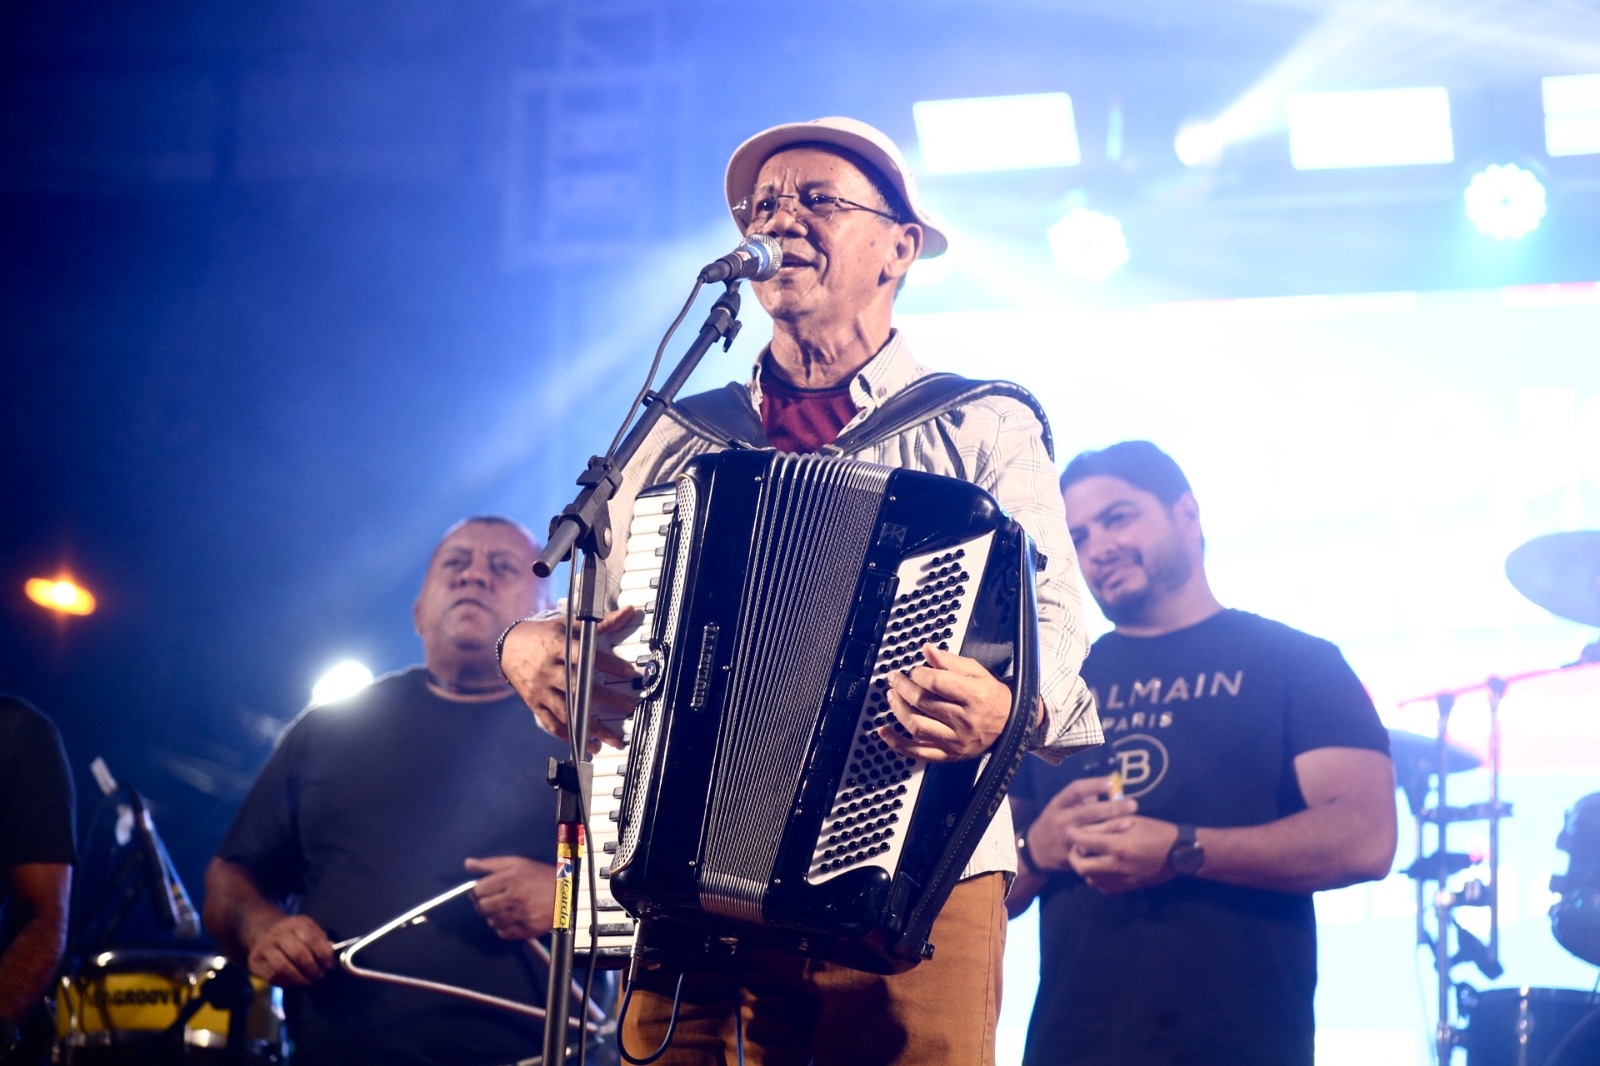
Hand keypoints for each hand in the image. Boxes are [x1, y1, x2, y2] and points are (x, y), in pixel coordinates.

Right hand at [245, 914, 334, 986]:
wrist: (263, 930)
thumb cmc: (293, 934)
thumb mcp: (308, 929)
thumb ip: (320, 939)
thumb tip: (332, 952)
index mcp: (296, 924)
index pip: (312, 939)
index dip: (324, 955)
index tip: (330, 966)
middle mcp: (278, 933)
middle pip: (299, 954)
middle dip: (313, 968)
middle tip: (319, 975)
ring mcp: (264, 947)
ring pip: (283, 967)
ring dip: (299, 978)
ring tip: (308, 981)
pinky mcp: (255, 961)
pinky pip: (272, 976)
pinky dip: (285, 982)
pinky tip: (292, 982)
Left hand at [465, 856, 556, 940]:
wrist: (566, 892)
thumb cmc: (540, 875)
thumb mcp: (517, 863)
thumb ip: (491, 864)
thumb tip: (468, 864)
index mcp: (511, 878)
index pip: (478, 890)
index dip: (477, 891)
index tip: (483, 890)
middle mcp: (516, 897)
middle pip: (482, 907)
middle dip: (483, 904)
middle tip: (491, 900)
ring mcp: (522, 915)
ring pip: (491, 921)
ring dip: (493, 916)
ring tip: (503, 908)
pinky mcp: (528, 929)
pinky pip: (503, 933)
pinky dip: (502, 928)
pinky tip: (510, 918)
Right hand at [499, 609, 639, 749]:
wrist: (508, 647)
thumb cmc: (544, 635)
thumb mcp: (569, 625)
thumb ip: (600, 624)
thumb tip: (628, 612)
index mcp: (558, 645)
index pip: (587, 656)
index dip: (610, 665)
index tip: (629, 674)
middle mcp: (548, 669)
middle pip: (580, 687)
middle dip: (607, 699)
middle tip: (629, 707)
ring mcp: (540, 689)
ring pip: (567, 710)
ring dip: (592, 726)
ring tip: (613, 738)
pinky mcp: (535, 703)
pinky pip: (552, 723)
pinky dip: (571, 736)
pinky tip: (589, 744)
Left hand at [879, 645, 1016, 761]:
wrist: (1011, 725)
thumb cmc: (992, 696)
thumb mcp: (977, 672)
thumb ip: (950, 661)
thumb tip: (927, 649)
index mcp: (975, 697)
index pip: (936, 683)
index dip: (919, 674)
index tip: (915, 670)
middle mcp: (965, 721)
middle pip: (923, 703)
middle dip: (903, 687)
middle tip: (895, 678)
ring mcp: (955, 741)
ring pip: (917, 726)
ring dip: (898, 709)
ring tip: (892, 695)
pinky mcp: (949, 755)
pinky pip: (918, 752)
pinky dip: (897, 743)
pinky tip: (884, 731)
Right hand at [1025, 774, 1136, 875]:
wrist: (1037, 850)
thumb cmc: (1056, 821)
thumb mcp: (1062, 806)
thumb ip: (1083, 799)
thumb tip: (1111, 787)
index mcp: (1058, 804)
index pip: (1075, 791)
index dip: (1093, 785)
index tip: (1112, 782)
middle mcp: (1061, 820)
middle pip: (1088, 812)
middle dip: (1111, 808)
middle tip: (1133, 804)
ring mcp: (1065, 839)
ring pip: (1091, 833)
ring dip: (1112, 828)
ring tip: (1132, 823)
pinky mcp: (1071, 855)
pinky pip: (1090, 850)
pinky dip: (1106, 846)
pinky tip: (1122, 843)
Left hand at [1067, 815, 1181, 893]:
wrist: (1179, 854)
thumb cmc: (1156, 831)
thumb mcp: (1131, 821)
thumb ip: (1106, 825)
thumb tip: (1085, 827)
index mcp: (1118, 845)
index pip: (1084, 841)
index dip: (1073, 835)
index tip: (1070, 831)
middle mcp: (1117, 865)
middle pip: (1081, 867)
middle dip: (1073, 856)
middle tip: (1076, 847)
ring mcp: (1122, 879)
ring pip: (1090, 880)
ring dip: (1084, 868)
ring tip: (1088, 857)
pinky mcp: (1128, 888)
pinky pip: (1103, 888)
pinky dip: (1097, 879)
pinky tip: (1101, 868)